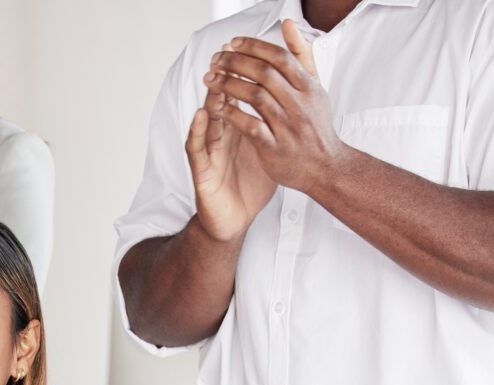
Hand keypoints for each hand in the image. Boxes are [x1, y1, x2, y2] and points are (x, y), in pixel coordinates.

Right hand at [187, 47, 277, 242]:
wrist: (234, 220)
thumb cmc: (249, 187)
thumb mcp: (268, 152)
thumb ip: (276, 127)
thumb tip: (298, 106)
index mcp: (237, 131)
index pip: (239, 98)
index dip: (245, 77)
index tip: (253, 54)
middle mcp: (220, 138)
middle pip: (220, 103)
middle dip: (223, 80)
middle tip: (227, 56)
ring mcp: (209, 153)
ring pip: (206, 120)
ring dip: (209, 99)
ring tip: (213, 79)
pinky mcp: (201, 171)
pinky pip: (196, 148)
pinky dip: (197, 130)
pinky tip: (202, 115)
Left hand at [203, 20, 345, 194]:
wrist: (327, 168)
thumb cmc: (316, 126)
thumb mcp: (315, 87)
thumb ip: (301, 55)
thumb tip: (288, 23)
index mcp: (308, 87)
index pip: (279, 57)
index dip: (253, 47)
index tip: (232, 43)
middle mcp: (299, 104)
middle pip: (264, 73)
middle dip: (235, 62)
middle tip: (215, 59)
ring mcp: (287, 126)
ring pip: (255, 96)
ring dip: (228, 84)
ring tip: (209, 78)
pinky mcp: (274, 148)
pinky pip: (250, 126)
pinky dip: (232, 114)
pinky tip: (216, 106)